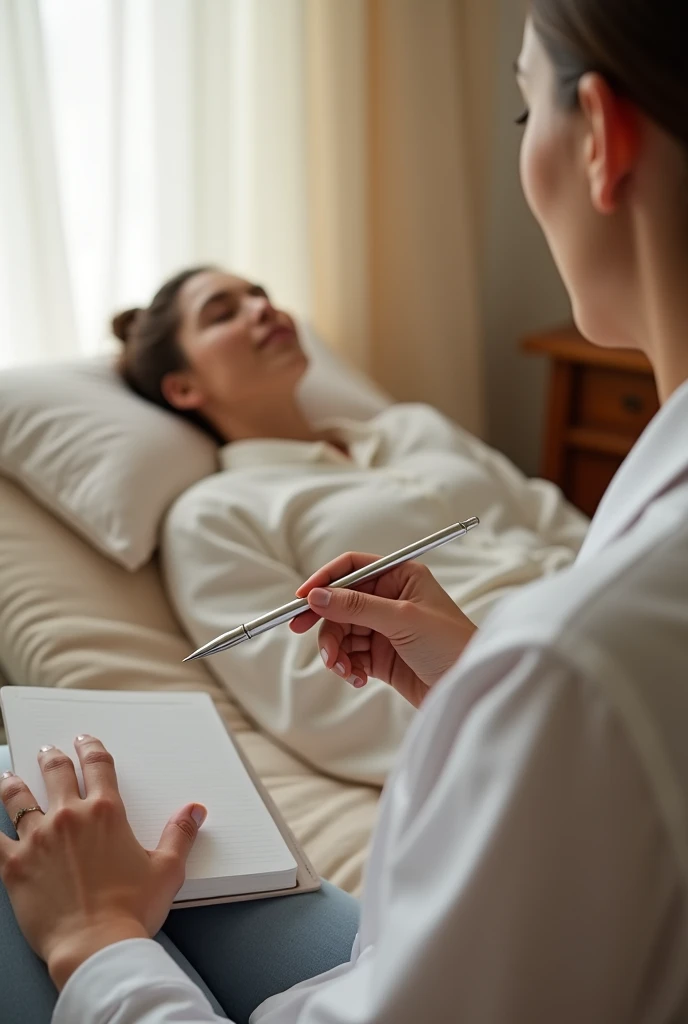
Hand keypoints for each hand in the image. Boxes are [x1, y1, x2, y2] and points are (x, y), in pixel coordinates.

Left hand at [0, 736, 206, 989]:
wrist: (95, 946)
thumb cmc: (132, 910)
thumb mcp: (167, 869)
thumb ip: (179, 834)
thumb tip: (195, 810)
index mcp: (107, 813)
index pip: (98, 766)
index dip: (91, 748)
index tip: (85, 740)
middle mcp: (70, 817)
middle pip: (56, 774)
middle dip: (52, 759)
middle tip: (48, 752)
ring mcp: (38, 839)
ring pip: (19, 799)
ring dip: (14, 784)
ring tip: (10, 777)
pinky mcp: (14, 866)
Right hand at [292, 553, 476, 707]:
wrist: (471, 686)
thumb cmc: (451, 644)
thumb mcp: (402, 619)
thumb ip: (356, 607)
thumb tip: (317, 596)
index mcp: (401, 576)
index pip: (353, 567)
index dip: (324, 580)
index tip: (302, 598)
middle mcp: (391, 599)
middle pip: (340, 602)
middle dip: (325, 621)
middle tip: (300, 631)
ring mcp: (385, 628)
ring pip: (342, 631)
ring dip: (335, 649)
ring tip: (342, 667)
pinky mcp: (382, 656)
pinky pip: (351, 655)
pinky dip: (347, 666)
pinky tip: (357, 677)